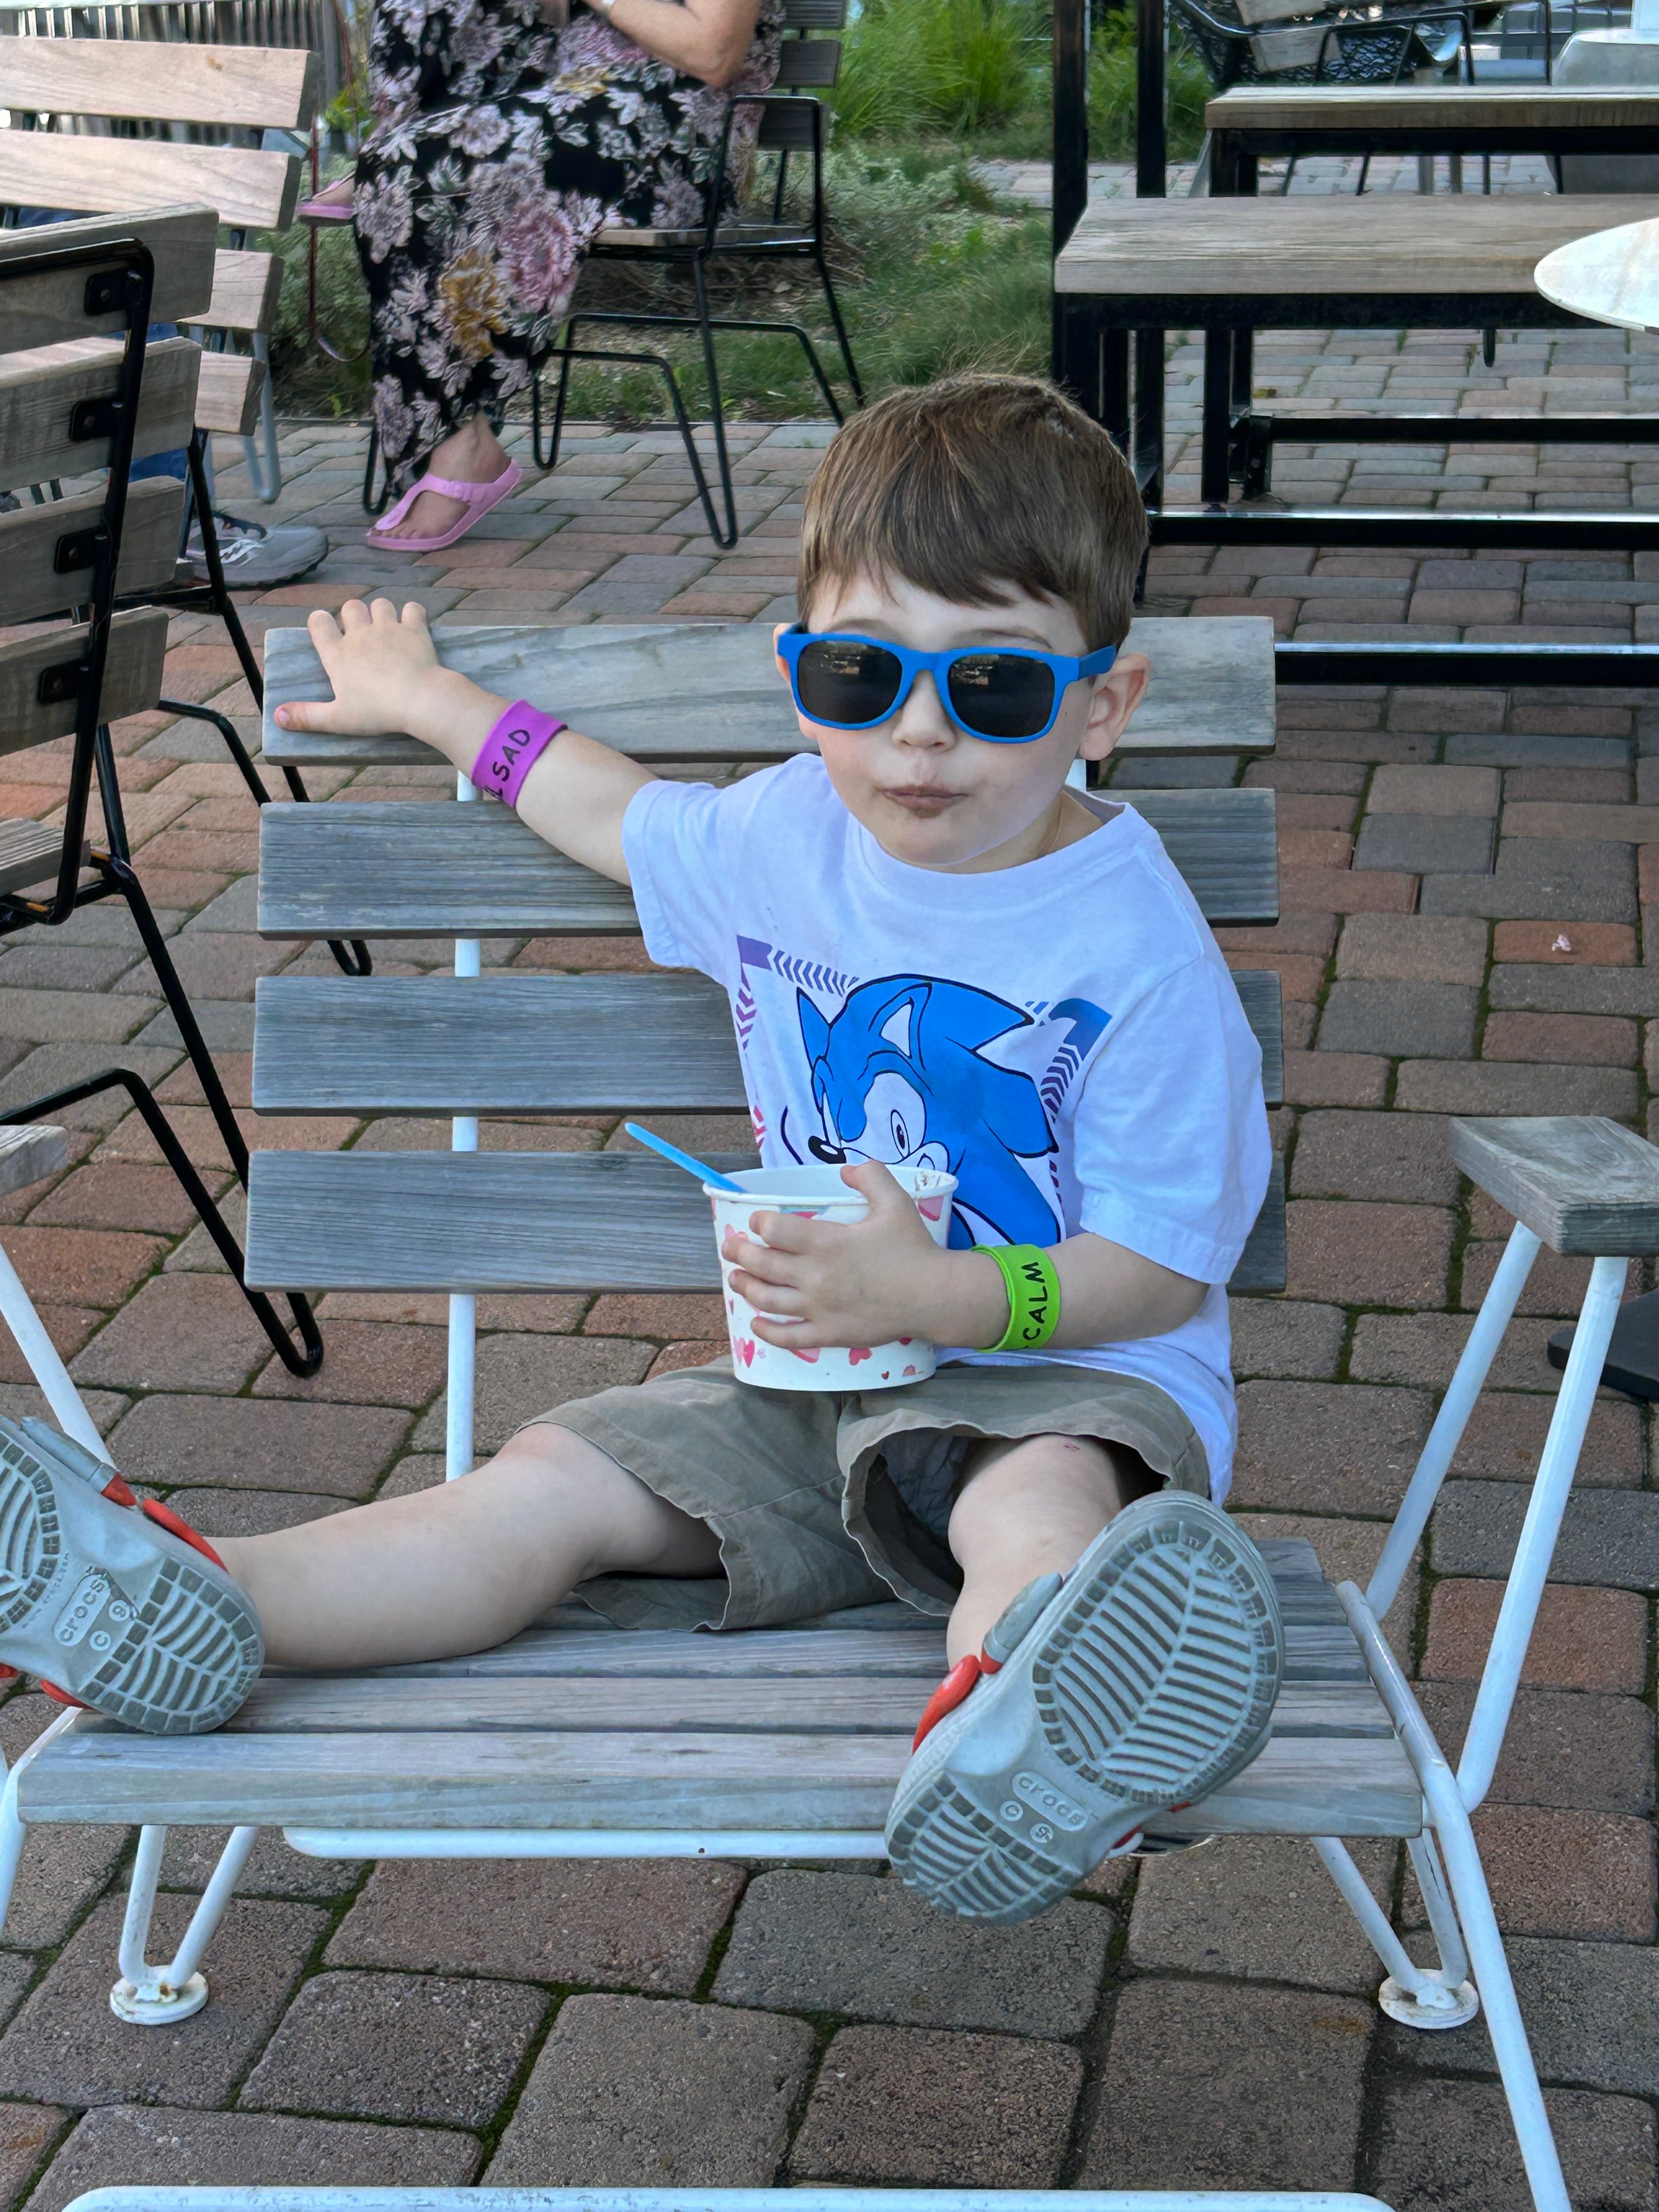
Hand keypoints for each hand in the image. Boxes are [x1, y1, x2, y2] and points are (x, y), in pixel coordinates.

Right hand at [271, 599, 501, 765]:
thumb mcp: (337, 719)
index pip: (318, 622)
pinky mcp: (415, 629)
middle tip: (362, 636)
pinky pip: (412, 608)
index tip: (327, 632)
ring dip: (381, 613)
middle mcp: (360, 633)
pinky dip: (412, 614)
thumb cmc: (376, 712)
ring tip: (387, 631)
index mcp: (338, 653)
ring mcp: (388, 628)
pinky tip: (413, 627)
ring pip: (380, 603)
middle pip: (351, 606)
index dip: (320, 622)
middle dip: (354, 616)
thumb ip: (307, 716)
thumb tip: (277, 716)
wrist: (419, 700)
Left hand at [723, 1162, 1002, 1350]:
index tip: (757, 1221)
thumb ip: (871, 1176)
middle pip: (762, 1264)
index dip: (759, 1222)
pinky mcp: (828, 1334)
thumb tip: (846, 1169)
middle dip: (739, 1253)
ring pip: (767, 1299)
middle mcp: (816, 1275)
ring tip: (735, 1279)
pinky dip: (767, 1332)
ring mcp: (819, 1308)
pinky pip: (788, 1337)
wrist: (933, 1295)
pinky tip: (755, 1324)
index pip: (774, 1228)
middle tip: (730, 1247)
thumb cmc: (913, 1248)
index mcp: (827, 1242)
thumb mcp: (896, 1201)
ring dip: (744, 1287)